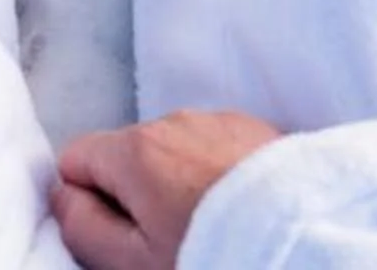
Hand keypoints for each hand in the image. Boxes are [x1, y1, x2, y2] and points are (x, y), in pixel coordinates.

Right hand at [50, 111, 283, 269]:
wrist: (312, 241)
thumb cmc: (220, 255)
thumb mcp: (135, 264)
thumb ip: (83, 228)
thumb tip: (64, 198)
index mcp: (134, 150)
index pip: (75, 159)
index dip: (88, 204)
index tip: (122, 238)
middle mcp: (173, 121)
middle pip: (127, 156)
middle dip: (138, 195)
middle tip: (171, 243)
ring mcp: (221, 121)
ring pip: (174, 152)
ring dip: (181, 185)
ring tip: (214, 229)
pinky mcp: (261, 131)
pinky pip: (217, 150)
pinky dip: (219, 177)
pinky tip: (242, 211)